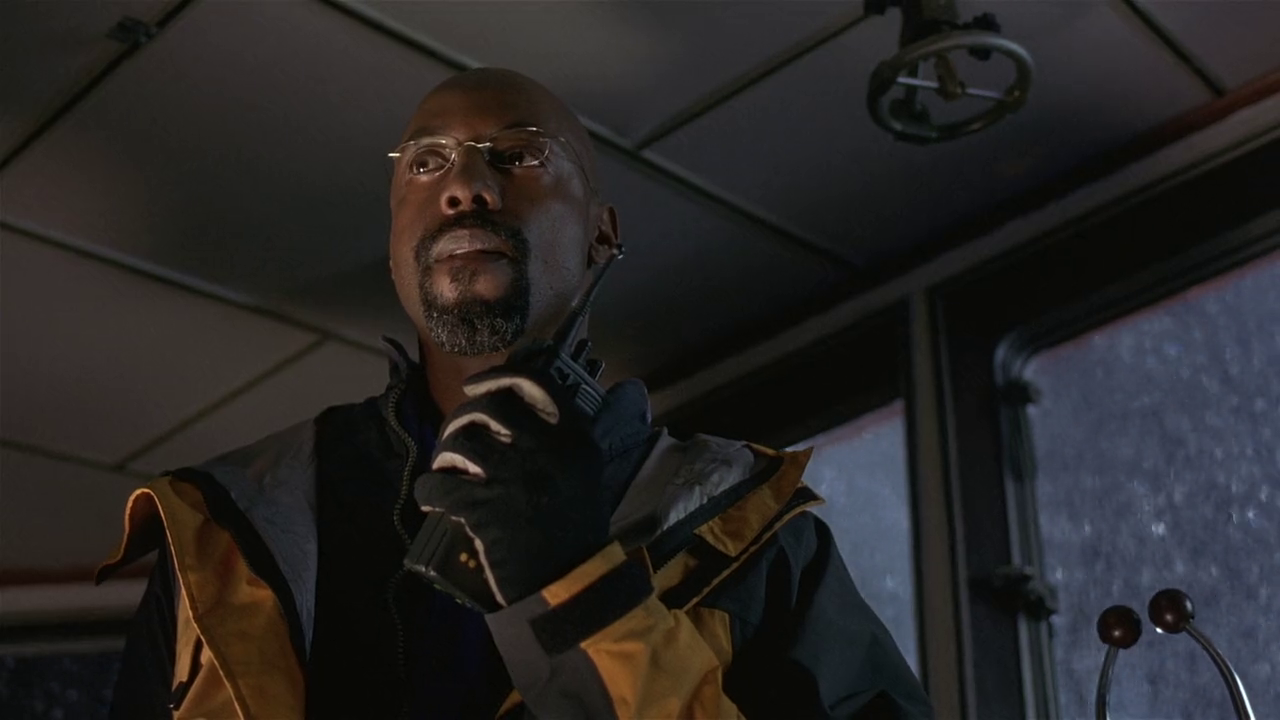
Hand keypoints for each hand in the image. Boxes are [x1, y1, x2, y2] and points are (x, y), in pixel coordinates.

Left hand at [414, 347, 609, 607]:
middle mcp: (545, 448)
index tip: (477, 384)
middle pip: (489, 407)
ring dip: (444, 453)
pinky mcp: (484, 507)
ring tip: (446, 470)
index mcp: (574, 438)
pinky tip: (431, 500)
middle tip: (456, 436)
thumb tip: (517, 416)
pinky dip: (428, 491)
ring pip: (460, 441)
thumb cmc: (576, 531)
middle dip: (463, 417)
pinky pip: (438, 486)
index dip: (499, 377)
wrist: (570, 583)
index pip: (535, 382)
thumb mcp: (583, 474)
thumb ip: (560, 442)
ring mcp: (513, 476)